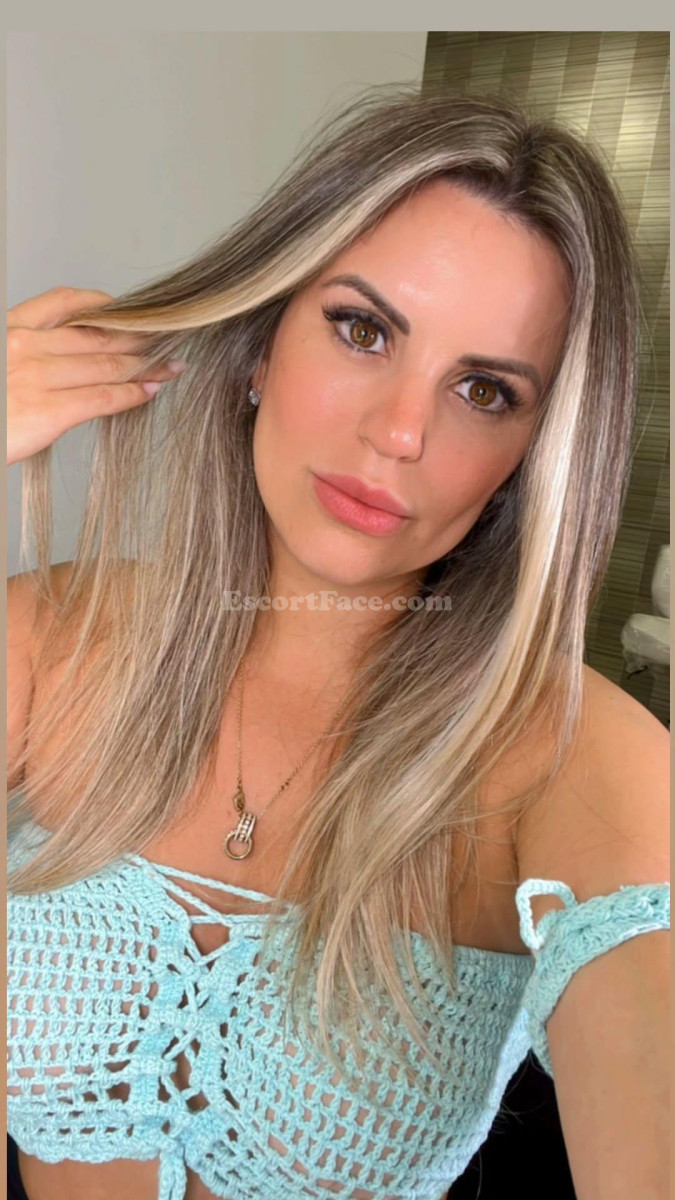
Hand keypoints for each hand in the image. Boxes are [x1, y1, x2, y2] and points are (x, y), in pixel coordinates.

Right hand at [7, 286, 185, 465]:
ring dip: (146, 363)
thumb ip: (24, 357)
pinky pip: (103, 397)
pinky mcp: (48, 411)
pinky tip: (152, 389)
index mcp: (8, 330)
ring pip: (106, 362)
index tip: (130, 310)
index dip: (105, 305)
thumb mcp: (1, 366)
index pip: (65, 303)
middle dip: (138, 337)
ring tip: (171, 363)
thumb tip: (61, 363)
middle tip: (167, 338)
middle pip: (96, 334)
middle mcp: (24, 345)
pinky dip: (134, 392)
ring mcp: (36, 377)